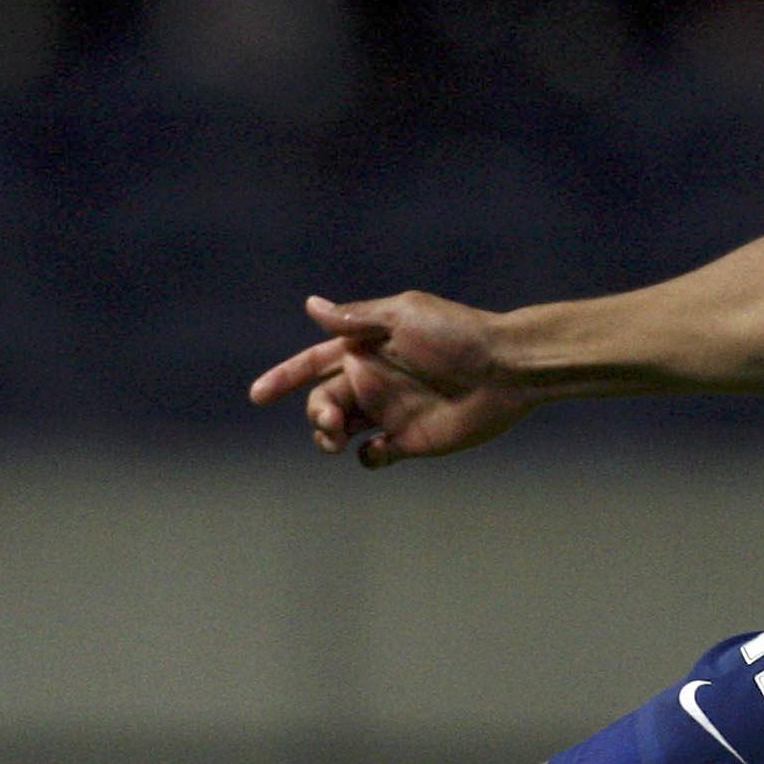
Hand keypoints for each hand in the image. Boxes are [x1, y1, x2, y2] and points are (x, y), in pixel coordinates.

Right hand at [247, 292, 530, 466]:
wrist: (506, 369)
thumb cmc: (457, 335)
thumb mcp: (404, 316)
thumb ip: (357, 319)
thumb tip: (311, 305)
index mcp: (366, 349)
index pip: (313, 363)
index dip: (284, 377)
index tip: (257, 395)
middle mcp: (373, 380)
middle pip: (321, 401)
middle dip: (314, 414)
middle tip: (329, 423)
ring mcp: (390, 412)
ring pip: (338, 430)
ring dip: (326, 437)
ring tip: (336, 439)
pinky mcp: (410, 441)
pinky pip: (372, 456)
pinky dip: (366, 458)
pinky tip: (378, 449)